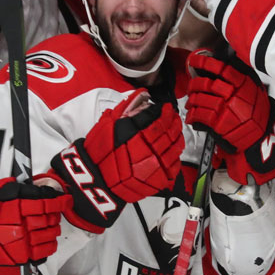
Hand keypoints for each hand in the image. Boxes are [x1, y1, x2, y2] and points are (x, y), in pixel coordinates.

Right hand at [0, 179, 70, 274]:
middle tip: (52, 214)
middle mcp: (22, 225)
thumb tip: (42, 190)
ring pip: (50, 235)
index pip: (47, 204)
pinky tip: (45, 240)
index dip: (60, 202)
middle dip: (54, 216)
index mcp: (18, 207)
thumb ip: (23, 190)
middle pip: (50, 219)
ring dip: (52, 230)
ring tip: (48, 227)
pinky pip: (44, 251)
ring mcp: (22, 242)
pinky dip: (49, 245)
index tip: (66, 200)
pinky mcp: (22, 256)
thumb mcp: (1, 191)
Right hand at [46, 89, 184, 232]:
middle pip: (170, 132)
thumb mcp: (108, 124)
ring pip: (175, 148)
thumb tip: (142, 94)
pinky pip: (174, 164)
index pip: (160, 120)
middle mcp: (149, 150)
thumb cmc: (100, 152)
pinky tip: (172, 149)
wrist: (97, 180)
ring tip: (175, 131)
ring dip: (177, 137)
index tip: (167, 108)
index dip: (166, 112)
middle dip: (174, 122)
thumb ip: (126, 108)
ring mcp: (155, 165)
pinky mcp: (159, 178)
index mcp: (137, 135)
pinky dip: (175, 154)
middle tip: (173, 117)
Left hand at [185, 52, 274, 184]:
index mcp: (241, 83)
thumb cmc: (257, 112)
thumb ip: (239, 77)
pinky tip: (192, 116)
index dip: (204, 62)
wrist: (261, 134)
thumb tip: (223, 67)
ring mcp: (224, 108)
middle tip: (192, 85)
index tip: (195, 60)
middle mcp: (232, 94)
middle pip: (205, 83)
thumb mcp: (254, 89)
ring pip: (199, 98)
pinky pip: (199, 115)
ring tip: (191, 102)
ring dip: (191, 100)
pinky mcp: (218, 123)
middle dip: (194, 83)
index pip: (220, 68)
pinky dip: (192, 115)